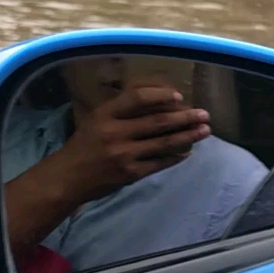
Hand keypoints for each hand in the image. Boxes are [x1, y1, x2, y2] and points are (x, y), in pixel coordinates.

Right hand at [57, 85, 209, 200]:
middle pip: (158, 122)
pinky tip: (188, 151)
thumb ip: (122, 111)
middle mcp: (115, 132)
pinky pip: (160, 163)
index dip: (161, 95)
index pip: (138, 98)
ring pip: (164, 143)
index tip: (180, 96)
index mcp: (105, 114)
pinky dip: (176, 156)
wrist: (68, 177)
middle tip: (205, 114)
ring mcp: (124, 154)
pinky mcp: (130, 173)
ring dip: (188, 136)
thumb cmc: (84, 145)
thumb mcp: (96, 120)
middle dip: (185, 117)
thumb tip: (159, 103)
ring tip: (205, 130)